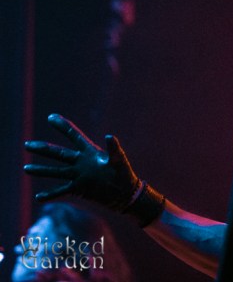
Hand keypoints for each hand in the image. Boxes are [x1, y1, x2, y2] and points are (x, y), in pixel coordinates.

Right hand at [24, 114, 138, 210]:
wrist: (125, 193)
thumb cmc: (124, 174)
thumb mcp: (119, 160)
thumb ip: (114, 149)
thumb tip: (109, 135)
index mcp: (90, 152)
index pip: (74, 136)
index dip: (63, 126)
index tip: (51, 117)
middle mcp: (81, 162)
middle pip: (59, 153)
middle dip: (43, 148)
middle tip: (27, 144)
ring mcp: (79, 176)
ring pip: (56, 172)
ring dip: (41, 170)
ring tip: (26, 168)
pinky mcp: (79, 189)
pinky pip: (61, 191)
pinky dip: (50, 194)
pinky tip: (38, 197)